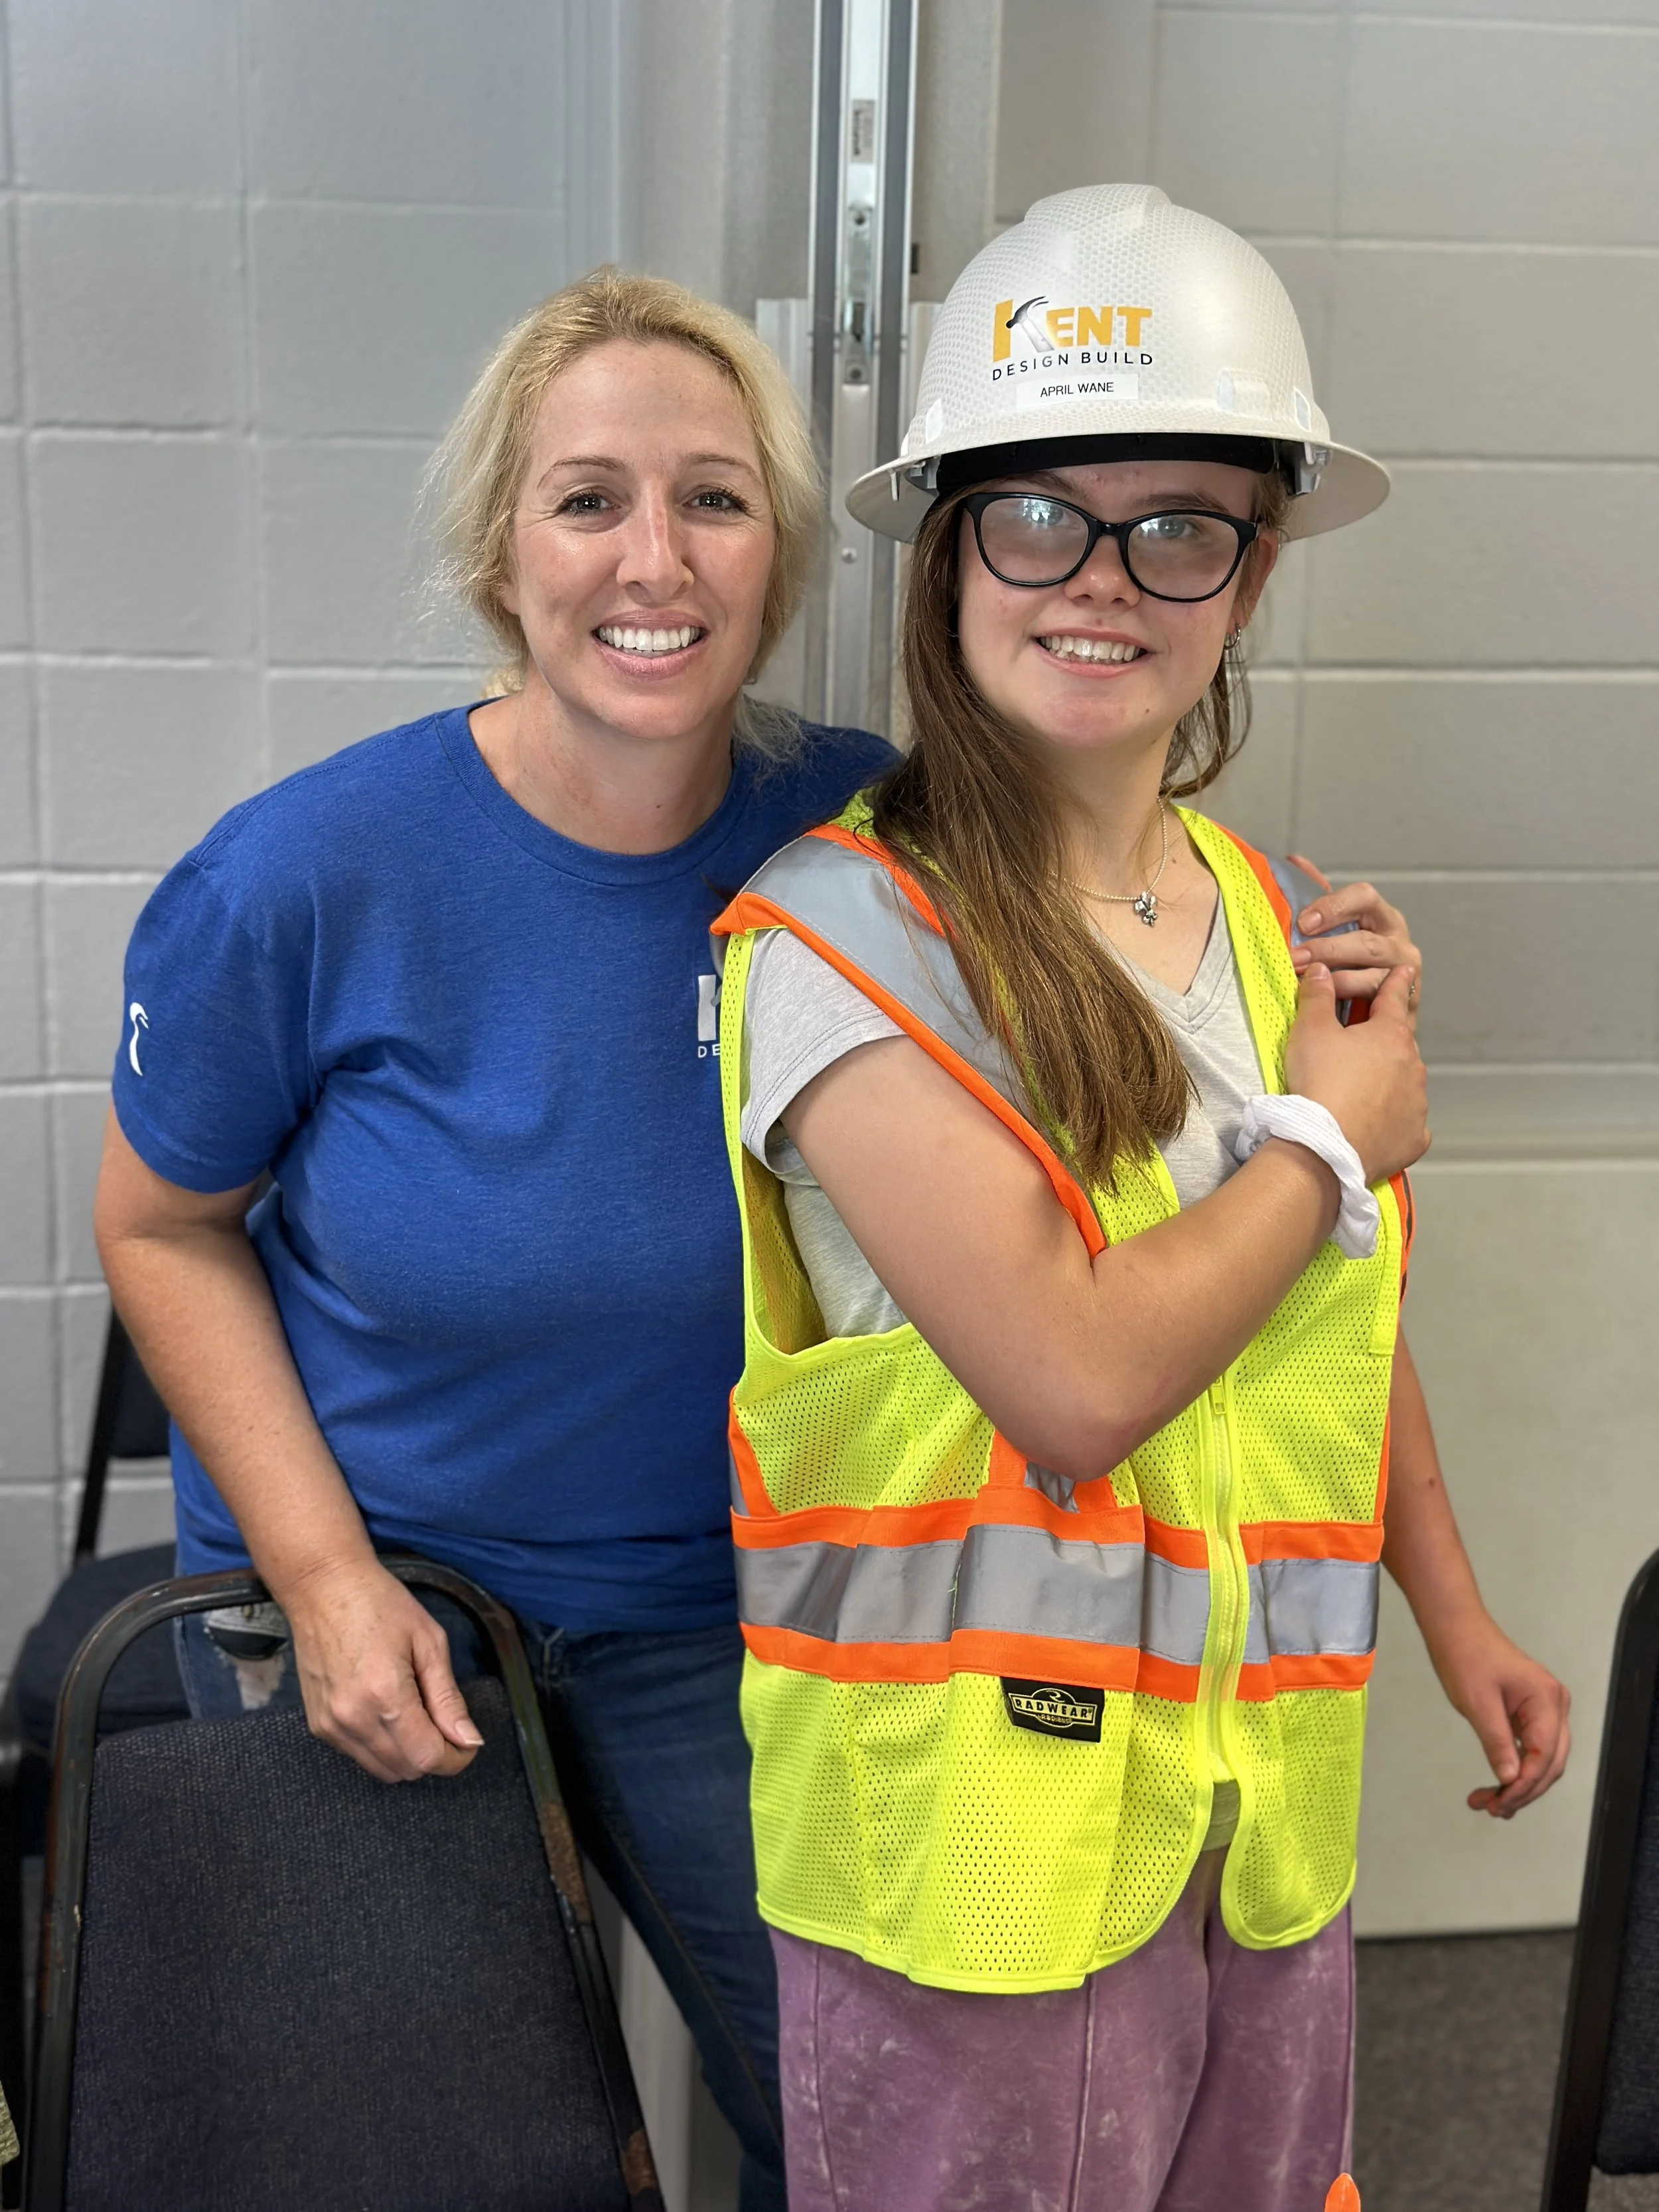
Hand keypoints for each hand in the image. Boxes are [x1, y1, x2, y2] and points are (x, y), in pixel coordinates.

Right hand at [282, 1557, 483, 1783]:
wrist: (323, 1588)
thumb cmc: (378, 1603)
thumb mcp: (429, 1642)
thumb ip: (448, 1698)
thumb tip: (469, 1741)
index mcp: (385, 1696)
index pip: (427, 1758)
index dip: (456, 1757)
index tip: (467, 1742)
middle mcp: (352, 1719)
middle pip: (406, 1770)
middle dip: (434, 1755)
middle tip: (445, 1722)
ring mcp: (331, 1726)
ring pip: (382, 1770)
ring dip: (408, 1754)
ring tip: (416, 1712)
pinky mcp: (318, 1726)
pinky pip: (359, 1756)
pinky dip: (382, 1747)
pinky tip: (389, 1712)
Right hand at [1283, 962, 1429, 1182]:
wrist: (1323, 1148)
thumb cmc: (1319, 1085)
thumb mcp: (1309, 1030)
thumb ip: (1316, 996)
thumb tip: (1320, 971)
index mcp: (1391, 1035)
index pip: (1395, 998)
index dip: (1396, 982)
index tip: (1406, 971)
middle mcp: (1413, 1067)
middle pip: (1399, 1046)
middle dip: (1383, 1045)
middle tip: (1358, 1051)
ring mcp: (1417, 1104)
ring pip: (1405, 1085)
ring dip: (1388, 1084)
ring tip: (1357, 1094)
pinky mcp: (1413, 1138)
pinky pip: (1408, 1125)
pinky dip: (1394, 1123)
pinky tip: (1374, 1126)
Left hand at [1285, 855, 1422, 1014]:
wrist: (1380, 1008)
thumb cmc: (1352, 960)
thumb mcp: (1337, 924)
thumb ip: (1318, 895)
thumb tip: (1295, 861)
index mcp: (1381, 915)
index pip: (1363, 897)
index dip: (1333, 906)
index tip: (1303, 922)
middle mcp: (1398, 942)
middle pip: (1364, 942)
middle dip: (1326, 950)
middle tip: (1294, 959)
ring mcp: (1403, 975)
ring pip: (1369, 977)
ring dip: (1334, 982)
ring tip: (1305, 985)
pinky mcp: (1403, 1005)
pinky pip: (1373, 1004)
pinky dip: (1347, 1005)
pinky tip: (1325, 1008)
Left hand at [1426, 1610, 1571, 1817]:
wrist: (1456, 1628)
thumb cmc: (1465, 1656)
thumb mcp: (1477, 1703)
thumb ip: (1496, 1742)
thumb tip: (1510, 1779)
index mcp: (1547, 1699)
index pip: (1544, 1756)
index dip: (1524, 1786)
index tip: (1499, 1804)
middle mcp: (1555, 1705)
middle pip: (1550, 1763)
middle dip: (1523, 1790)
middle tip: (1491, 1809)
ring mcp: (1547, 1709)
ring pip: (1544, 1760)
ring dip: (1520, 1784)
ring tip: (1489, 1804)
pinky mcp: (1533, 1712)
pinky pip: (1532, 1748)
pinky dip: (1517, 1768)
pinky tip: (1498, 1785)